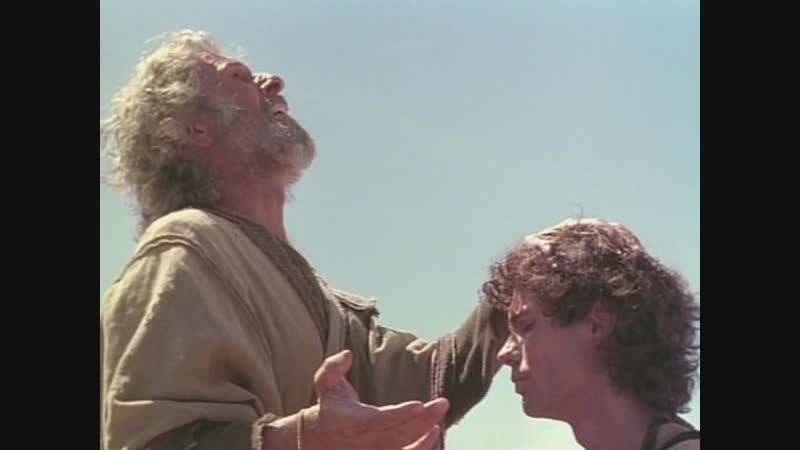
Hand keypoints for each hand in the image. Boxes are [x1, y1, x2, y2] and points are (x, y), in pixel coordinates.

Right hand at [304, 350, 448, 449]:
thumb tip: (348, 354)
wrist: (316, 440)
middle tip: (443, 404)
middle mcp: (363, 441)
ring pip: (403, 449)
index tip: (420, 405)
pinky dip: (420, 448)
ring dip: (424, 435)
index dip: (400, 414)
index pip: (379, 420)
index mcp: (351, 421)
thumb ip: (332, 367)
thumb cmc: (328, 408)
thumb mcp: (325, 384)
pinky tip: (433, 432)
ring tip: (440, 417)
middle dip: (422, 420)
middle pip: (398, 434)